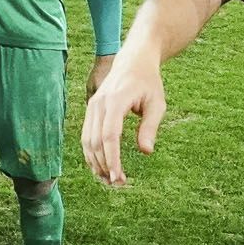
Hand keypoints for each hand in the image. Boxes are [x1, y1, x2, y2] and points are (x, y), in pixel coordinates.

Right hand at [80, 52, 165, 185]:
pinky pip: (86, 135)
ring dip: (95, 162)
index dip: (112, 159)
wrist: (133, 61)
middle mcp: (99, 104)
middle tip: (118, 183)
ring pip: (87, 140)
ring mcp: (92, 106)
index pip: (109, 136)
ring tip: (108, 179)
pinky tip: (100, 166)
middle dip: (104, 165)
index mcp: (115, 101)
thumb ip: (150, 127)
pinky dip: (91, 153)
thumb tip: (146, 152)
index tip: (118, 177)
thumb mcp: (157, 104)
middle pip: (95, 141)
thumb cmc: (148, 82)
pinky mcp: (91, 110)